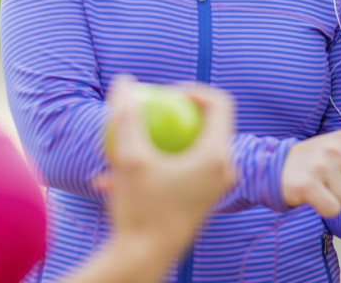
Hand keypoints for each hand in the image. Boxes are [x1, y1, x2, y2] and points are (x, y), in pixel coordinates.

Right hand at [97, 75, 234, 261]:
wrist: (145, 260)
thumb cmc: (139, 210)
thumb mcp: (129, 159)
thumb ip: (127, 118)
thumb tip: (124, 81)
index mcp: (217, 155)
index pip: (219, 103)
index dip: (194, 89)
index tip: (165, 91)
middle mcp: (224, 169)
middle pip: (207, 123)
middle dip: (176, 113)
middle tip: (150, 109)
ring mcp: (215, 185)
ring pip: (190, 148)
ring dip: (160, 142)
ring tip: (127, 142)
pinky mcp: (202, 197)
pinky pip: (182, 168)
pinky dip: (157, 164)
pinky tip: (116, 172)